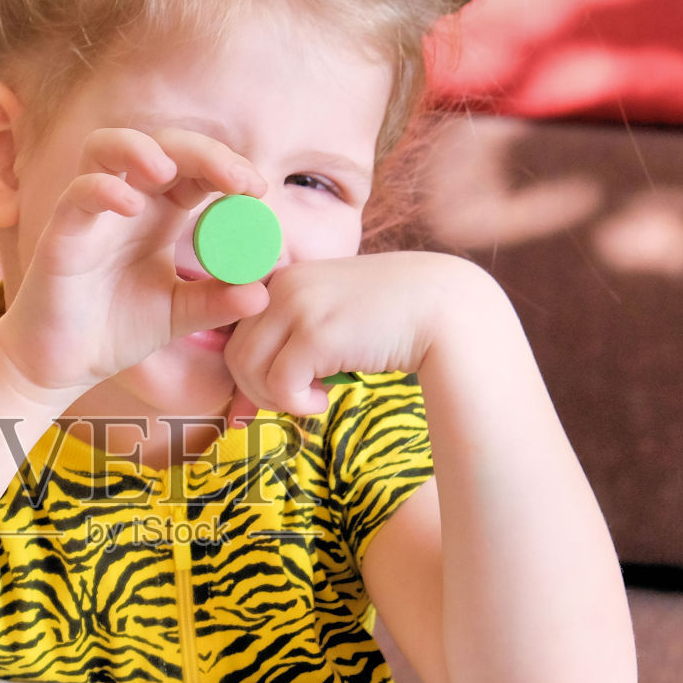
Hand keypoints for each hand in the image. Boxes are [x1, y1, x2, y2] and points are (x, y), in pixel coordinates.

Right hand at [0, 127, 271, 396]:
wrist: (63, 364)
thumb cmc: (116, 330)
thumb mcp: (178, 316)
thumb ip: (217, 302)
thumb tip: (262, 292)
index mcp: (161, 214)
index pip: (196, 169)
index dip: (227, 167)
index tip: (258, 191)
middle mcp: (128, 202)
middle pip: (162, 145)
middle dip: (202, 152)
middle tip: (236, 180)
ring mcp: (91, 211)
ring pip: (106, 147)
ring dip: (140, 147)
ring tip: (168, 170)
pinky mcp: (61, 232)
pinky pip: (78, 194)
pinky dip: (103, 189)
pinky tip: (131, 207)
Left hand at [221, 250, 481, 419]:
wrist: (448, 310)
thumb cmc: (393, 321)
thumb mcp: (333, 316)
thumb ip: (294, 339)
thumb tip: (246, 398)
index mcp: (285, 277)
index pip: (238, 331)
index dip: (249, 368)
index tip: (271, 392)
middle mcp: (284, 285)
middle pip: (235, 353)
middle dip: (258, 389)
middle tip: (297, 399)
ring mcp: (298, 305)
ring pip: (247, 370)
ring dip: (275, 398)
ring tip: (312, 399)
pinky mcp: (315, 334)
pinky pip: (278, 385)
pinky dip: (296, 404)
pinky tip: (324, 400)